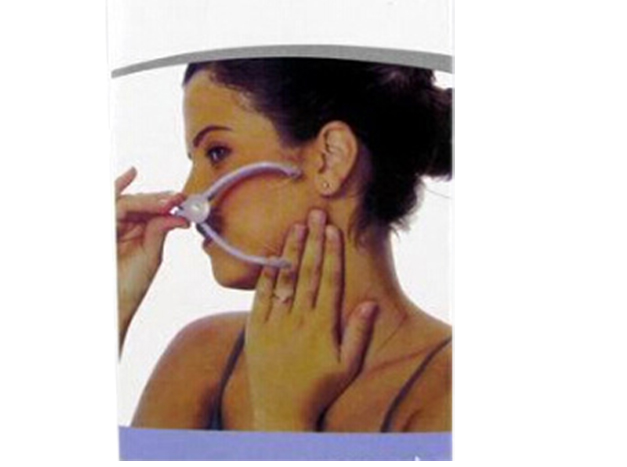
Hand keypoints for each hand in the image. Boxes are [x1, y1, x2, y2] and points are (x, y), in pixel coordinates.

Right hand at [115, 167, 186, 351]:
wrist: (111, 308)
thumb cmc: (129, 285)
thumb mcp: (151, 255)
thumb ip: (160, 230)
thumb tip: (177, 212)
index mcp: (136, 230)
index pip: (150, 209)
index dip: (166, 201)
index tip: (183, 198)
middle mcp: (121, 224)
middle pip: (139, 202)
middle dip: (159, 198)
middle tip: (178, 197)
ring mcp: (109, 225)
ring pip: (127, 202)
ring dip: (148, 199)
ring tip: (168, 200)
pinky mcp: (101, 228)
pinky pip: (110, 205)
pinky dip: (119, 188)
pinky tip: (130, 174)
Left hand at [244, 209, 377, 430]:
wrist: (280, 412)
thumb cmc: (319, 388)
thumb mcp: (346, 366)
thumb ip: (358, 334)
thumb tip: (371, 303)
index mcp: (322, 327)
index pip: (328, 281)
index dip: (332, 253)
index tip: (333, 230)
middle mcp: (298, 321)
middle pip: (307, 273)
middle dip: (313, 241)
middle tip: (316, 214)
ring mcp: (275, 323)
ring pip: (285, 279)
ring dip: (291, 251)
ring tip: (297, 226)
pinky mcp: (255, 328)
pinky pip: (261, 296)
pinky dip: (267, 273)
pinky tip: (273, 254)